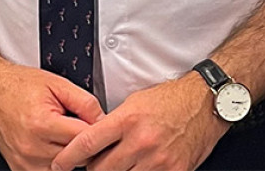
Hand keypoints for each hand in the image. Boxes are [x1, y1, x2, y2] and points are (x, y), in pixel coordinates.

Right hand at [0, 61, 103, 170]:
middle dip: (82, 143)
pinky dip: (55, 161)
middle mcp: (31, 148)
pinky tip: (52, 144)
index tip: (98, 125)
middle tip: (77, 125)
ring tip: (62, 134)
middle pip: (77, 157)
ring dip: (69, 154)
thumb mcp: (57, 84)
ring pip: (65, 168)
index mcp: (42, 124)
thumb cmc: (19, 85)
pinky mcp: (19, 169)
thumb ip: (85, 103)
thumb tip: (104, 120)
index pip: (84, 140)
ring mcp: (24, 162)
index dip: (95, 131)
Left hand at [49, 74, 226, 170]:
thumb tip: (91, 144)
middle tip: (94, 164)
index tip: (58, 165)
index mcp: (128, 120)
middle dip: (93, 169)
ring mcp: (158, 161)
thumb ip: (113, 124)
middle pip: (100, 169)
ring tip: (120, 164)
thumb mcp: (134, 103)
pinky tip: (137, 169)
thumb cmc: (170, 100)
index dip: (67, 159)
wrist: (205, 104)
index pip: (87, 144)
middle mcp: (141, 142)